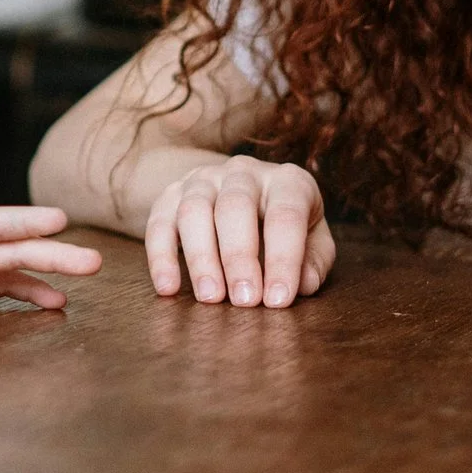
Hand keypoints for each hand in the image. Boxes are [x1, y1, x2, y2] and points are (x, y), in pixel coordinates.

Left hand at [0, 207, 105, 310]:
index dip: (17, 223)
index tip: (56, 221)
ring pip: (15, 263)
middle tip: (93, 260)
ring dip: (52, 268)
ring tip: (91, 270)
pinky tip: (57, 304)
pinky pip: (4, 286)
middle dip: (51, 251)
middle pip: (9, 247)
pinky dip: (31, 292)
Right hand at [145, 155, 332, 306]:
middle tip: (244, 301)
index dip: (283, 259)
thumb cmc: (282, 225)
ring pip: (194, 211)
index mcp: (287, 181)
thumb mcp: (311, 239)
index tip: (277, 300)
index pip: (285, 215)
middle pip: (235, 207)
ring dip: (201, 258)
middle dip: (239, 258)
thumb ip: (312, 260)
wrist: (242, 192)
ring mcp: (203, 179)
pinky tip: (168, 287)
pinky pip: (159, 221)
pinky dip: (161, 256)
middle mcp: (243, 172)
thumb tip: (303, 284)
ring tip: (210, 297)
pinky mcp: (171, 194)